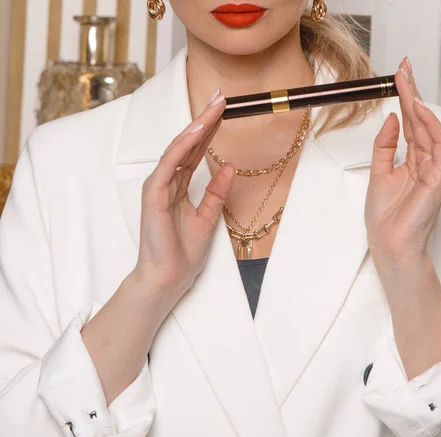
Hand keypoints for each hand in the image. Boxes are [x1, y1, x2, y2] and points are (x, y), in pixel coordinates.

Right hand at [132, 91, 233, 301]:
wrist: (168, 278)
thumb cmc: (183, 252)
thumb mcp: (209, 217)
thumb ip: (216, 192)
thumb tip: (230, 167)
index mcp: (179, 186)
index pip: (196, 152)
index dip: (210, 130)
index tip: (225, 111)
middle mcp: (167, 181)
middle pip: (188, 144)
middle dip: (205, 119)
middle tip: (221, 97)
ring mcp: (158, 186)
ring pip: (178, 148)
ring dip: (197, 126)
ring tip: (214, 107)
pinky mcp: (154, 194)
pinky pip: (169, 164)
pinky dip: (183, 145)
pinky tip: (198, 130)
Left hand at [365, 58, 440, 262]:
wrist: (389, 244)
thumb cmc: (384, 217)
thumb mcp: (378, 173)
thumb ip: (385, 146)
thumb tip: (391, 118)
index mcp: (413, 161)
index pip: (412, 124)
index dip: (406, 99)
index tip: (399, 76)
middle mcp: (426, 162)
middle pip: (422, 121)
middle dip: (413, 92)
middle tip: (405, 67)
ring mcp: (435, 170)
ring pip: (431, 129)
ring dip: (420, 103)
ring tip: (408, 82)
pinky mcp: (439, 179)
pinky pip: (438, 147)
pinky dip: (430, 126)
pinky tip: (418, 109)